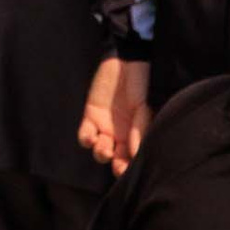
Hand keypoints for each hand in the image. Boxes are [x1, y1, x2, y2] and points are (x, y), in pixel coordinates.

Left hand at [80, 56, 150, 173]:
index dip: (131, 167)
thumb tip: (136, 153)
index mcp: (136, 135)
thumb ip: (139, 129)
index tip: (130, 169)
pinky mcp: (90, 117)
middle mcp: (121, 135)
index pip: (132, 158)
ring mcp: (105, 127)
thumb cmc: (140, 84)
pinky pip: (85, 135)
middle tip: (118, 165)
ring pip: (100, 150)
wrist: (126, 61)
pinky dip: (87, 139)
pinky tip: (92, 137)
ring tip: (105, 148)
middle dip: (117, 166)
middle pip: (116, 159)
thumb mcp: (143, 107)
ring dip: (102, 153)